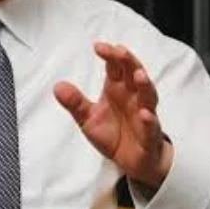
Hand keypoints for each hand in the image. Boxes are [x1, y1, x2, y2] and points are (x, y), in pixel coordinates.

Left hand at [54, 43, 173, 188]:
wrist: (131, 161)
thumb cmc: (114, 134)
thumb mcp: (89, 119)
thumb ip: (75, 103)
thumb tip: (58, 86)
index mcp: (117, 89)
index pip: (115, 67)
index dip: (110, 55)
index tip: (98, 46)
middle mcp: (133, 97)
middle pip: (134, 74)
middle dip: (128, 61)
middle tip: (119, 51)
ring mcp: (144, 114)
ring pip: (148, 96)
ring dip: (145, 85)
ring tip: (139, 75)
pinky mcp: (150, 135)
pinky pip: (151, 126)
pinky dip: (150, 120)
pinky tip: (146, 114)